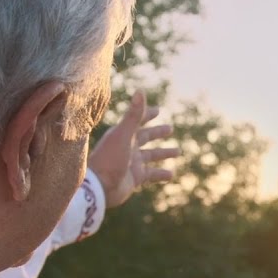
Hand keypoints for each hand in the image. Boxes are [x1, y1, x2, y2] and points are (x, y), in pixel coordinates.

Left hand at [87, 90, 178, 207]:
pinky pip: (151, 174)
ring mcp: (131, 163)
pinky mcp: (134, 178)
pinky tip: (172, 174)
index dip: (147, 114)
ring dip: (163, 153)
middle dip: (157, 133)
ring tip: (178, 151)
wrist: (99, 187)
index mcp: (123, 134)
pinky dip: (161, 174)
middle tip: (170, 129)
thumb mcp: (124, 135)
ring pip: (150, 156)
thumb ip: (134, 114)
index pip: (137, 120)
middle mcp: (127, 147)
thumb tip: (141, 90)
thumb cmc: (110, 158)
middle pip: (145, 137)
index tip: (158, 110)